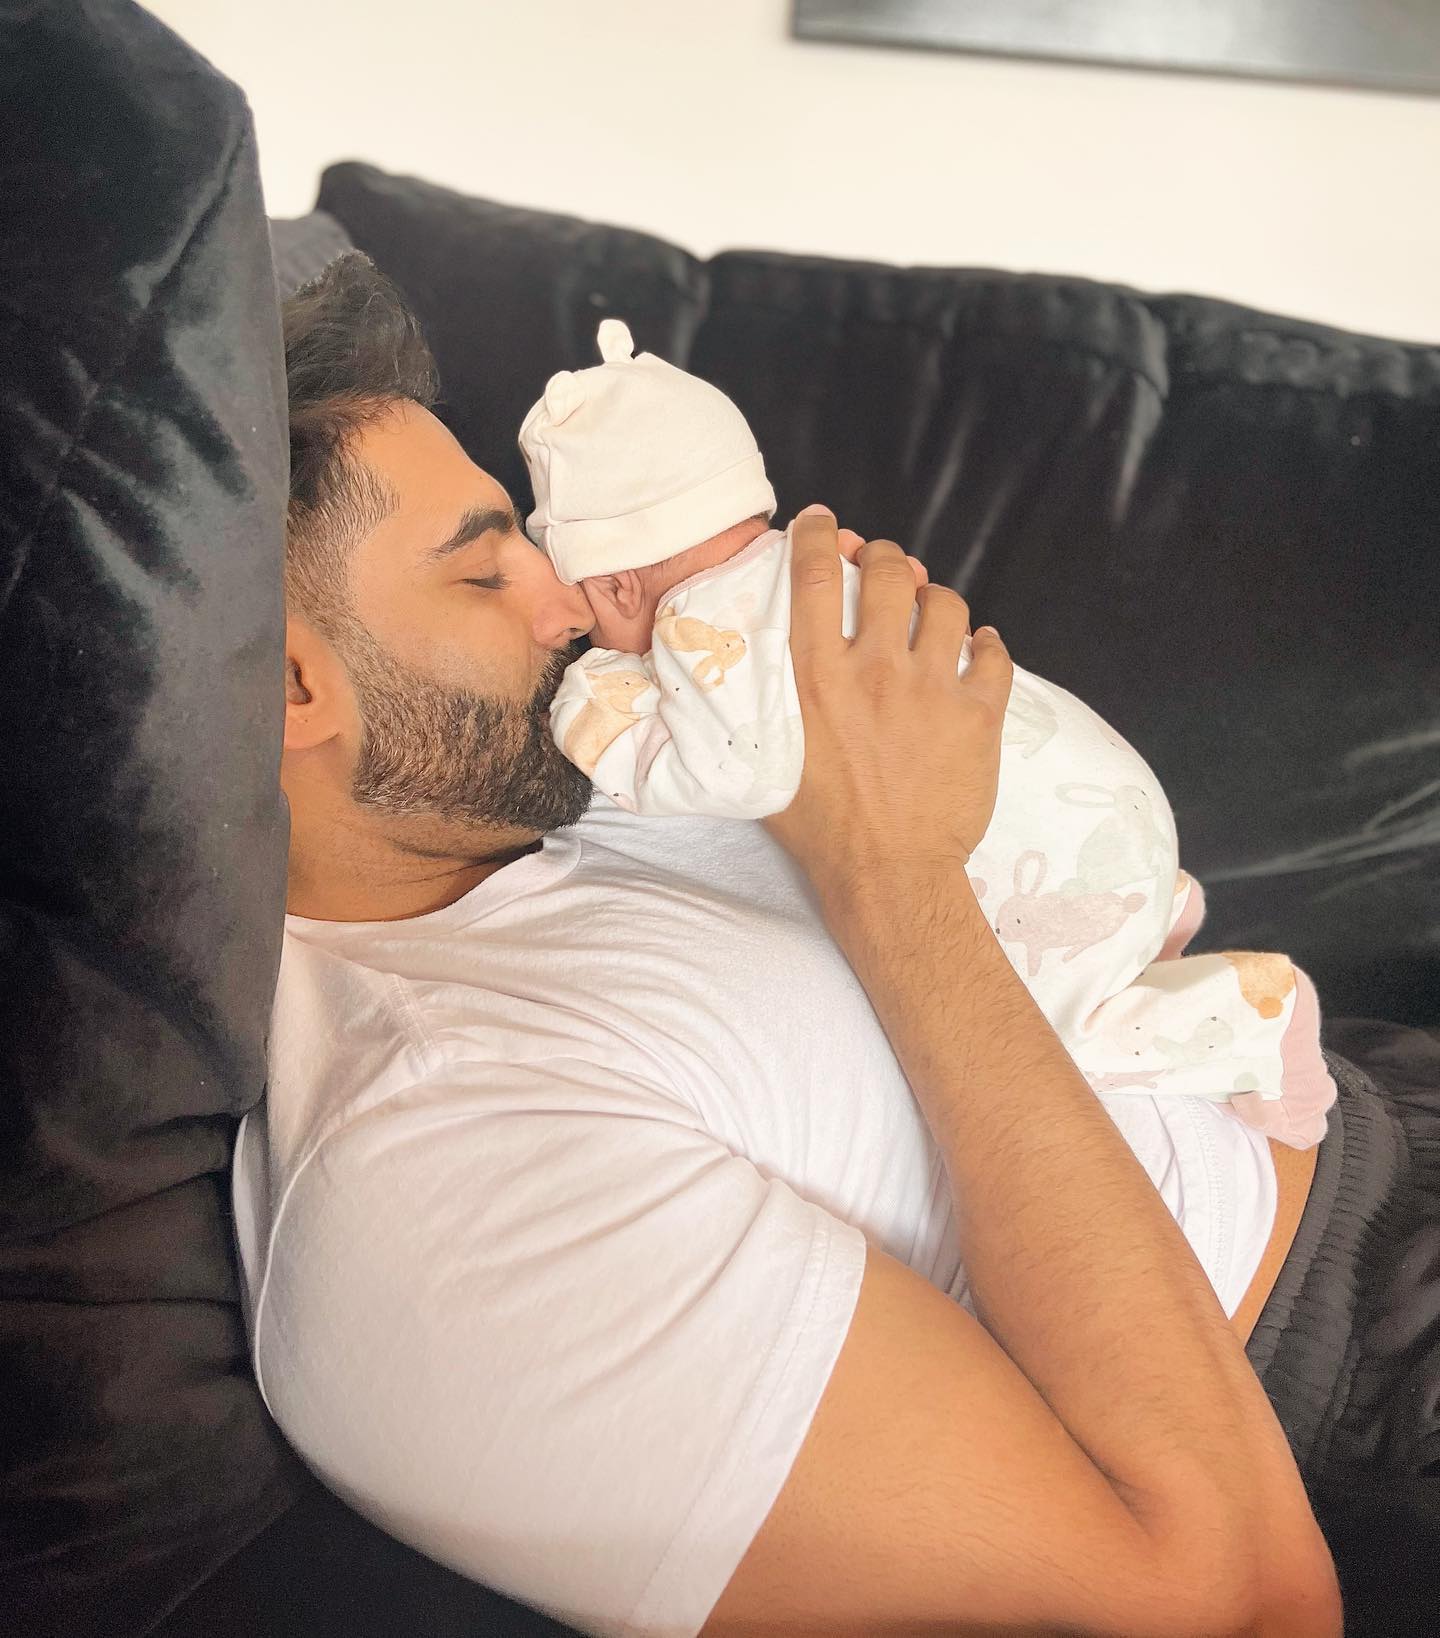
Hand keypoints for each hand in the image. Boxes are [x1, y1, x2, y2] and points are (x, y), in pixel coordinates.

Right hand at [764, 509, 1011, 904]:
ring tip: (931, 610)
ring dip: (937, 599)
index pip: (817, 577)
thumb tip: (744, 680)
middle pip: (890, 574)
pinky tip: (977, 651)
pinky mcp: (978, 715)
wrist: (889, 875)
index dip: (820, 536)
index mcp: (817, 677)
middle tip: (885, 565)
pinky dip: (987, 645)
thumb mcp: (769, 761)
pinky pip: (994, 656)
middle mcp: (876, 670)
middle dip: (887, 558)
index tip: (824, 523)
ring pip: (947, 605)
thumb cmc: (821, 829)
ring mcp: (932, 689)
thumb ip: (763, 709)